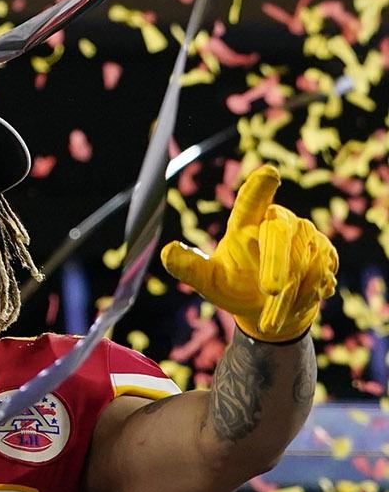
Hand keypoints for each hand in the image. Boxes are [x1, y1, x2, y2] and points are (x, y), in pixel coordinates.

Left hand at [161, 165, 337, 342]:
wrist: (270, 313)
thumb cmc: (235, 289)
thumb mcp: (210, 282)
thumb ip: (190, 268)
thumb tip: (166, 251)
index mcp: (245, 223)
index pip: (250, 202)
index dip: (260, 187)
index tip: (269, 172)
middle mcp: (278, 223)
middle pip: (279, 234)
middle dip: (276, 264)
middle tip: (269, 292)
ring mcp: (306, 236)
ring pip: (304, 260)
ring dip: (291, 293)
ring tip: (273, 318)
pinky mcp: (326, 253)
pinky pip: (323, 272)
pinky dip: (310, 294)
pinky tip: (299, 304)